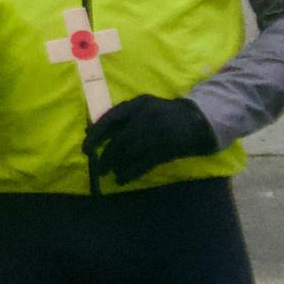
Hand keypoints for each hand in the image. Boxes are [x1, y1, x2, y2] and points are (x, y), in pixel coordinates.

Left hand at [85, 95, 216, 184]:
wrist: (198, 120)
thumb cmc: (163, 114)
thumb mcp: (142, 108)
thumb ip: (119, 117)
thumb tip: (89, 131)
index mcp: (137, 104)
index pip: (110, 119)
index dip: (96, 135)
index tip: (86, 149)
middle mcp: (146, 117)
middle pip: (120, 140)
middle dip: (106, 156)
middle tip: (98, 168)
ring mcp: (158, 133)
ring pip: (130, 153)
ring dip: (117, 166)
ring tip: (109, 173)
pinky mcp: (167, 149)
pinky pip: (144, 163)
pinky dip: (131, 173)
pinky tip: (122, 179)